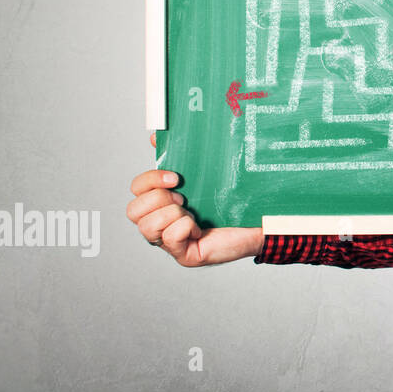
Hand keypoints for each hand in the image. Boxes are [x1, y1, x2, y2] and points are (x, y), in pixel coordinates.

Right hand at [127, 132, 263, 265]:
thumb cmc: (233, 200)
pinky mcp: (184, 255)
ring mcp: (169, 241)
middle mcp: (160, 223)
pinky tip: (200, 231)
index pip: (136, 189)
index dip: (150, 180)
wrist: (259, 222)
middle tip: (184, 200)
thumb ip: (182, 155)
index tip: (177, 177)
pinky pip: (170, 239)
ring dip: (172, 216)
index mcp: (162, 201)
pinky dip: (185, 229)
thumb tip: (157, 137)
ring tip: (192, 216)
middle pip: (133, 211)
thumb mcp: (207, 175)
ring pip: (146, 227)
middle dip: (159, 200)